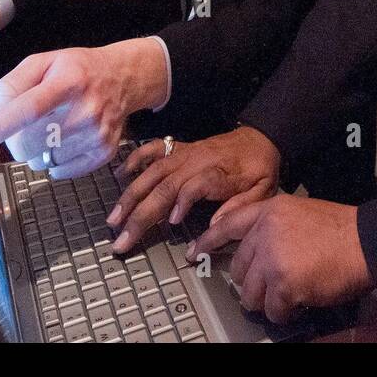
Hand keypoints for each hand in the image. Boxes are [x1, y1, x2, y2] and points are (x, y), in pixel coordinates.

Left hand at [0, 37, 167, 178]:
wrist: (124, 78)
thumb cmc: (77, 70)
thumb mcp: (42, 62)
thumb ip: (11, 85)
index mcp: (67, 80)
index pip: (26, 109)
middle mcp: (85, 108)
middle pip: (27, 143)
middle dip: (14, 139)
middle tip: (26, 125)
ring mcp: (97, 134)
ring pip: (41, 160)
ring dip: (37, 149)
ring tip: (53, 128)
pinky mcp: (103, 152)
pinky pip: (59, 171)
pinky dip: (54, 160)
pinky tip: (65, 140)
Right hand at [107, 126, 279, 251]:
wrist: (260, 138)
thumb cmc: (259, 169)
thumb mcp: (262, 191)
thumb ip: (239, 208)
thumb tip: (213, 227)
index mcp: (218, 173)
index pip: (194, 186)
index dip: (182, 202)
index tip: (171, 222)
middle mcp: (196, 162)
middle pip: (164, 186)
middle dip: (141, 213)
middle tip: (122, 238)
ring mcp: (184, 154)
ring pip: (152, 173)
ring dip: (131, 195)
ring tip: (114, 218)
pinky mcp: (179, 148)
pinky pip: (153, 150)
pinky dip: (135, 159)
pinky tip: (120, 174)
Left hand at [190, 194, 371, 323]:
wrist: (366, 242)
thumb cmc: (341, 231)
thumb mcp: (301, 213)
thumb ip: (274, 226)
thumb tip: (257, 253)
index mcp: (270, 210)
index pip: (229, 223)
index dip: (209, 240)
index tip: (194, 252)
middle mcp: (266, 231)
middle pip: (239, 268)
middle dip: (253, 283)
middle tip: (271, 287)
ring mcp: (273, 257)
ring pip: (251, 293)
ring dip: (267, 301)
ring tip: (286, 298)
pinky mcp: (284, 282)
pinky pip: (272, 310)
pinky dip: (283, 314)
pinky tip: (297, 305)